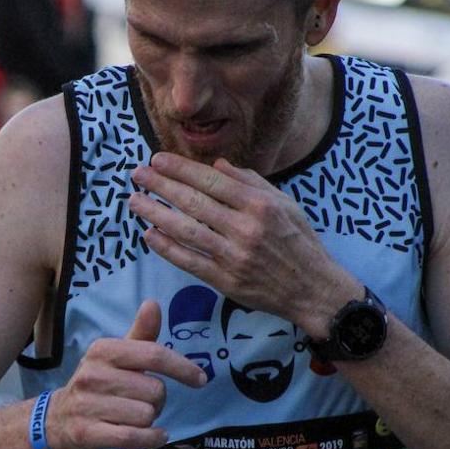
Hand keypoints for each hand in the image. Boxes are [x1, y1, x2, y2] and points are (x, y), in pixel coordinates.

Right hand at [45, 300, 206, 448]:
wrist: (57, 419)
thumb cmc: (97, 384)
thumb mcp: (116, 356)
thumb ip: (140, 333)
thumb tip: (153, 303)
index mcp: (103, 350)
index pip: (153, 355)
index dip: (182, 367)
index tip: (201, 380)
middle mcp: (93, 374)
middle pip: (155, 390)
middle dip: (158, 400)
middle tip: (142, 402)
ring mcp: (88, 404)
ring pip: (146, 415)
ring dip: (150, 420)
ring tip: (134, 417)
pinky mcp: (88, 433)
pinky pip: (133, 437)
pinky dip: (151, 439)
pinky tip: (156, 436)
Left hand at [128, 152, 359, 336]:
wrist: (313, 289)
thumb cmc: (300, 242)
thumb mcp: (285, 203)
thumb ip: (250, 182)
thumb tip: (217, 165)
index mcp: (260, 205)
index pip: (211, 181)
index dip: (181, 169)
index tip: (157, 159)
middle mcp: (245, 229)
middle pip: (194, 202)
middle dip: (161, 186)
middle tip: (137, 174)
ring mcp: (233, 256)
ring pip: (186, 230)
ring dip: (156, 214)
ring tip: (135, 201)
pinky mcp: (225, 281)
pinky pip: (189, 261)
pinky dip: (167, 248)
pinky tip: (149, 234)